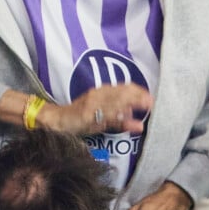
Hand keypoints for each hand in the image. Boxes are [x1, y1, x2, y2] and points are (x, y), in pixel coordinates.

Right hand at [38, 83, 153, 136]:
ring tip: (145, 106)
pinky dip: (118, 118)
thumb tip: (136, 119)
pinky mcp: (86, 114)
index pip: (124, 88)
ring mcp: (92, 103)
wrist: (57, 121)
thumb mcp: (103, 118)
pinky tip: (130, 121)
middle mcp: (98, 94)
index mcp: (103, 92)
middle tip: (151, 102)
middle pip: (122, 93)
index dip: (138, 91)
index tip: (150, 97)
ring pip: (115, 102)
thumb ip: (120, 118)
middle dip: (138, 96)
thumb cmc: (80, 119)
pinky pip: (105, 115)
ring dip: (131, 102)